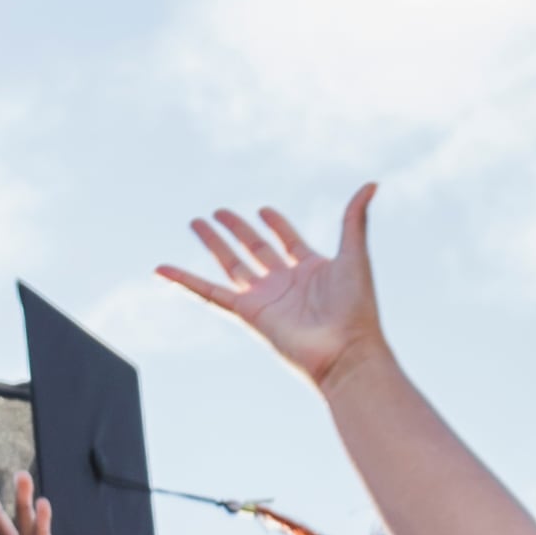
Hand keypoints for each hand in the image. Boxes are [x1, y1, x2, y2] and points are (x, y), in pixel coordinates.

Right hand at [156, 188, 388, 392]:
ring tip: (195, 223)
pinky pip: (211, 294)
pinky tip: (164, 270)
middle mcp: (285, 282)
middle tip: (217, 212)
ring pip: (231, 265)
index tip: (263, 210)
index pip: (288, 240)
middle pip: (254, 249)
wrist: (345, 351)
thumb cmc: (356, 307)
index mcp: (311, 268)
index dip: (276, 224)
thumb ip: (354, 219)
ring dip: (213, 244)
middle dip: (236, 229)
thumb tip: (371, 183)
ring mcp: (265, 298)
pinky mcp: (248, 314)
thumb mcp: (355, 254)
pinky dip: (186, 282)